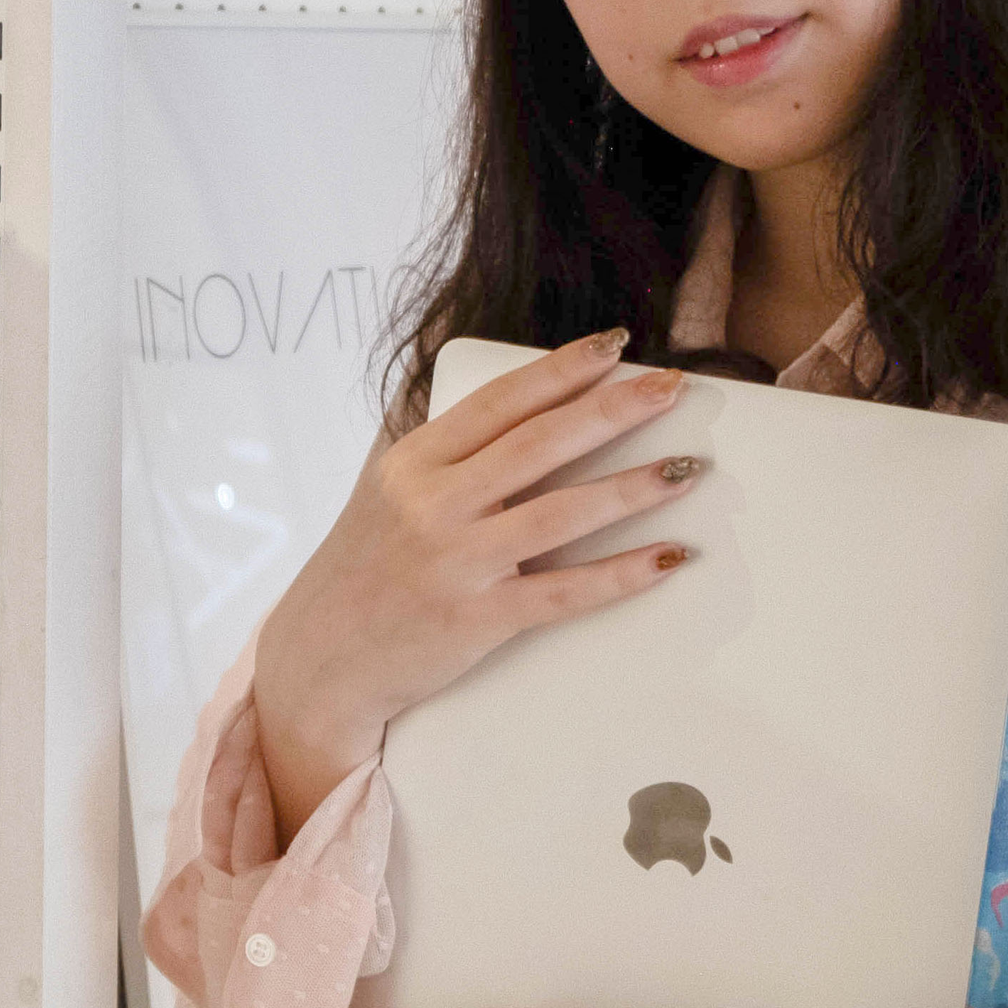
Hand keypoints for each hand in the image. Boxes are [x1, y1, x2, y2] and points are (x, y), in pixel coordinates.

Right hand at [249, 333, 698, 843]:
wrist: (320, 663)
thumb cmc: (364, 571)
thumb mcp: (389, 494)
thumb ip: (450, 457)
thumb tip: (532, 414)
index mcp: (412, 462)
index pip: (500, 401)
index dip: (562, 369)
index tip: (615, 344)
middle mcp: (432, 504)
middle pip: (539, 444)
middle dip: (614, 410)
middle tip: (672, 388)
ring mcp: (456, 563)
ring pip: (561, 514)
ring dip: (633, 487)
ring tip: (688, 468)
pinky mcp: (477, 621)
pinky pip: (565, 593)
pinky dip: (623, 574)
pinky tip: (668, 557)